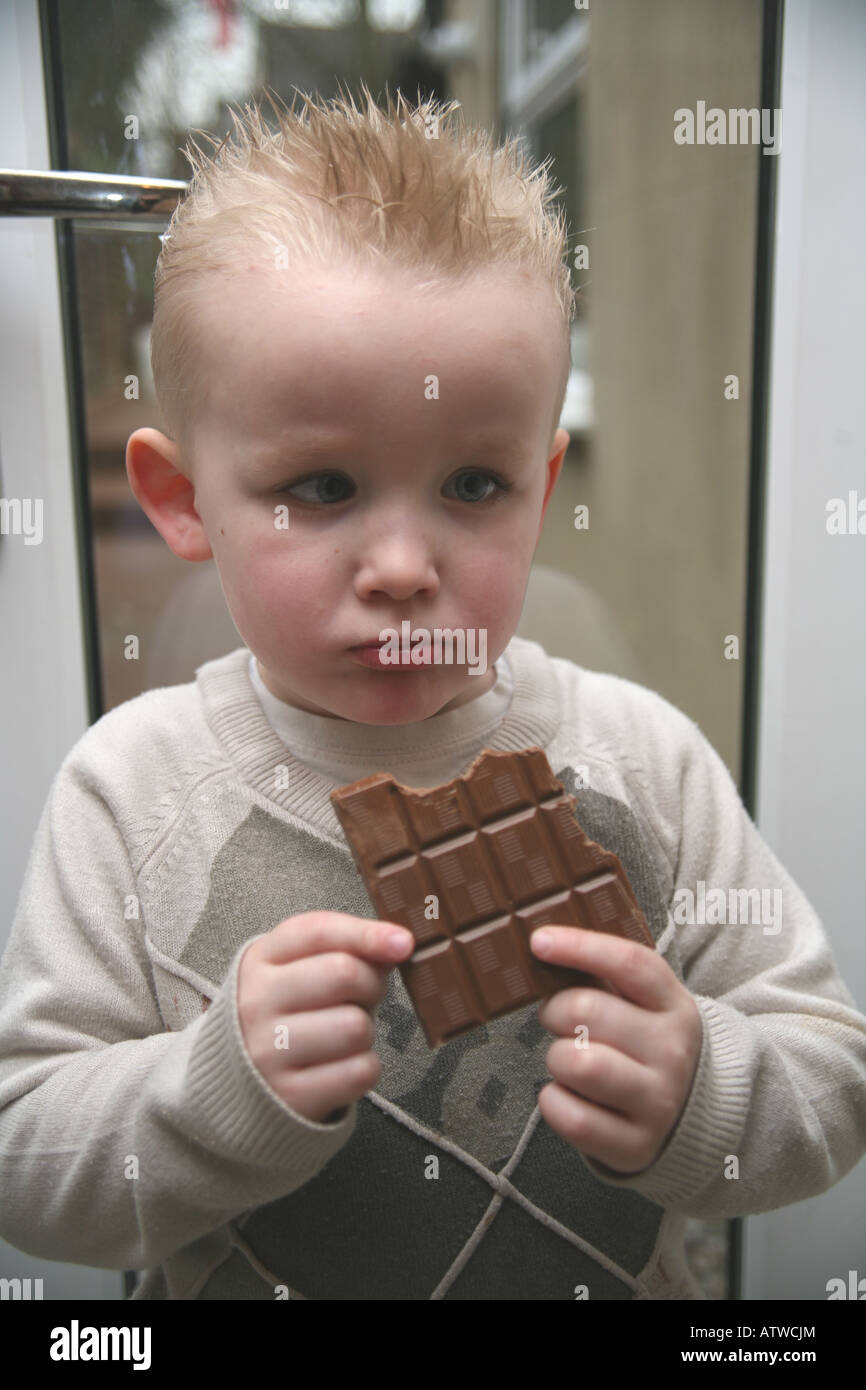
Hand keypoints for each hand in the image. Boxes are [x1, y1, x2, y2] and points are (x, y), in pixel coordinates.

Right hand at [237, 912, 414, 1124]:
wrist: (240, 1082)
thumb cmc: (288, 1014)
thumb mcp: (298, 969)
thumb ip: (344, 949)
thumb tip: (398, 944)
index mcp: (261, 960)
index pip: (317, 932)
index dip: (366, 934)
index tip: (403, 943)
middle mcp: (257, 1002)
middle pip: (343, 973)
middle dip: (372, 984)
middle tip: (364, 996)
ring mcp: (269, 1052)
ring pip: (356, 1026)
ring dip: (366, 1031)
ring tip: (344, 1034)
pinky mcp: (290, 1096)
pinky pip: (360, 1071)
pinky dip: (365, 1067)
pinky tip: (342, 1064)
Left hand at [530, 926, 702, 1173]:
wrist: (691, 1117)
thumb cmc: (647, 1046)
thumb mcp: (646, 1005)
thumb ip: (604, 974)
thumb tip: (545, 943)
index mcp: (675, 1007)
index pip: (629, 964)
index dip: (579, 947)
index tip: (538, 941)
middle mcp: (672, 1053)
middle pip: (587, 1011)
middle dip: (555, 1011)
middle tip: (557, 1019)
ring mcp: (658, 1102)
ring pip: (578, 1064)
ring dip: (557, 1058)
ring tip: (569, 1059)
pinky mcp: (636, 1145)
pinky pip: (571, 1117)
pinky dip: (554, 1102)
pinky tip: (568, 1094)